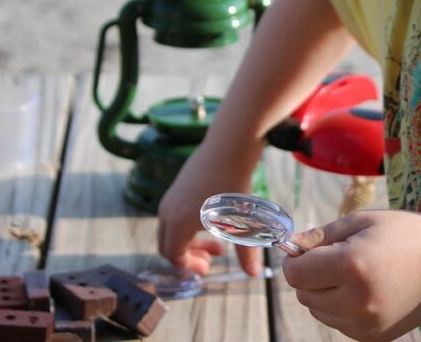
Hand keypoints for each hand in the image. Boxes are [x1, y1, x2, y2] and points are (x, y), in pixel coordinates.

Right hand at [156, 139, 264, 275]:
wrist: (229, 145)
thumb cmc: (234, 184)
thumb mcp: (241, 221)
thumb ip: (245, 251)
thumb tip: (253, 274)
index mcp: (178, 223)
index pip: (173, 256)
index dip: (190, 266)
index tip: (209, 267)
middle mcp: (167, 211)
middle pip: (167, 246)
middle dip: (189, 256)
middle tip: (214, 256)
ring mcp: (170, 197)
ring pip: (171, 230)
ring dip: (189, 240)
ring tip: (218, 239)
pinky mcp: (176, 187)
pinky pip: (174, 215)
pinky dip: (187, 226)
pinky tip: (213, 221)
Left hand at [282, 210, 420, 341]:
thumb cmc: (406, 234)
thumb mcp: (362, 221)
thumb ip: (321, 235)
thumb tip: (290, 245)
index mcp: (351, 266)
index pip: (295, 273)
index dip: (296, 258)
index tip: (309, 248)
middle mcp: (355, 301)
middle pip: (303, 293)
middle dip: (310, 275)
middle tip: (336, 256)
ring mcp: (365, 324)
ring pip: (317, 310)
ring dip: (323, 292)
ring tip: (353, 273)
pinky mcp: (372, 336)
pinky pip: (337, 323)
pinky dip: (340, 307)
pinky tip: (364, 289)